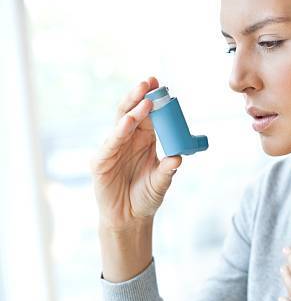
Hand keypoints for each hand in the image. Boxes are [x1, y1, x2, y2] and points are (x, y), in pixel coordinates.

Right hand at [90, 77, 181, 230]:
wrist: (130, 218)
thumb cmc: (146, 197)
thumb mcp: (161, 183)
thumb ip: (168, 171)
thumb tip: (179, 158)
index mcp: (145, 140)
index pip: (149, 115)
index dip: (154, 99)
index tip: (162, 85)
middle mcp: (128, 140)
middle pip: (132, 112)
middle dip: (139, 96)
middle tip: (149, 82)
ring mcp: (114, 149)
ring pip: (121, 124)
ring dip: (132, 111)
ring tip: (144, 101)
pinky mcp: (102, 162)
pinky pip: (110, 144)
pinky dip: (119, 132)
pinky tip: (127, 123)